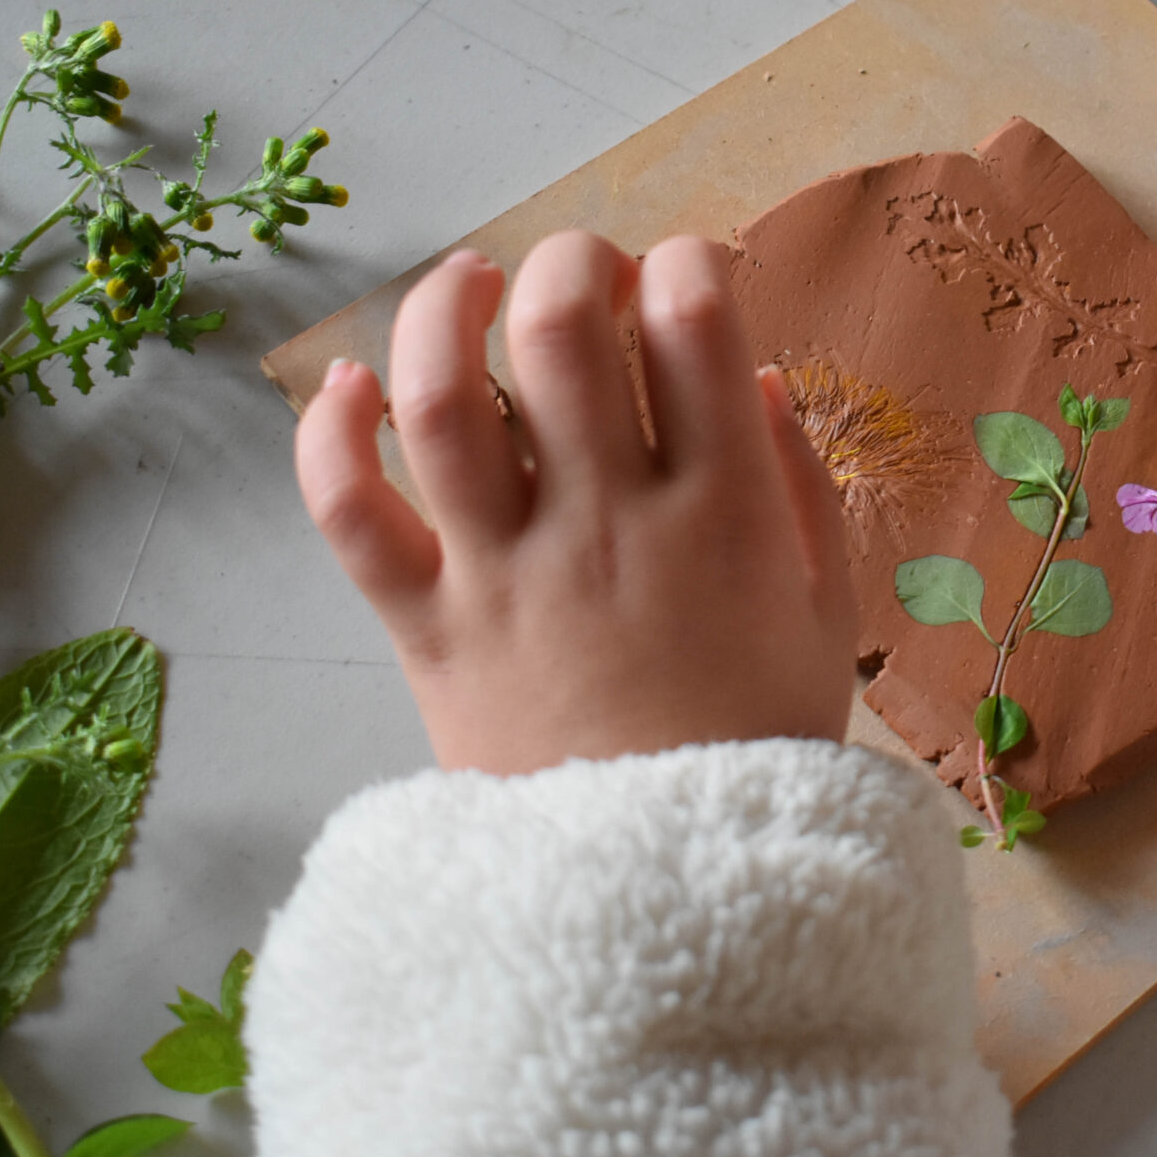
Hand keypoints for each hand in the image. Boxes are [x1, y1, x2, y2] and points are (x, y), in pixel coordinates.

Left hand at [294, 235, 858, 774]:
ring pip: (439, 398)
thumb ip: (799, 486)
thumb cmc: (755, 745)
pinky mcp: (426, 627)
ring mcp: (505, 575)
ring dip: (446, 308)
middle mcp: (606, 525)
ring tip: (471, 282)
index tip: (689, 276)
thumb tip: (751, 374)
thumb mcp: (825, 613)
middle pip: (559, 329)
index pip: (693, 321)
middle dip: (572, 259)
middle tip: (588, 272)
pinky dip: (331, 435)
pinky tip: (353, 386)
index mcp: (722, 516)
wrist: (662, 897)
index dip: (687, 262)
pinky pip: (348, 514)